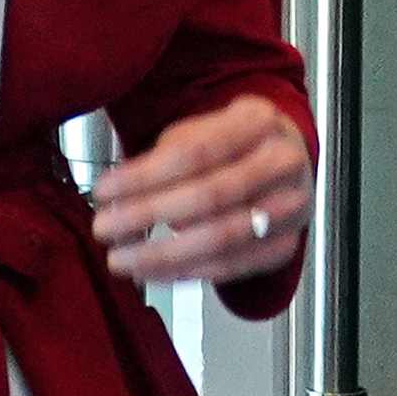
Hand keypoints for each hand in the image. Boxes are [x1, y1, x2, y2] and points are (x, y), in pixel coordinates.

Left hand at [91, 95, 309, 286]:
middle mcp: (283, 163)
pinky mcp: (284, 245)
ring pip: (222, 237)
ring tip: (123, 258)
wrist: (284, 160)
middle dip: (148, 215)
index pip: (196, 152)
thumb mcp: (202, 128)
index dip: (145, 175)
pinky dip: (187, 273)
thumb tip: (121, 197)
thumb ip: (167, 156)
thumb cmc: (235, 144)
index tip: (105, 190)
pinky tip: (154, 272)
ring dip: (164, 254)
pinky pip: (231, 267)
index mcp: (259, 122)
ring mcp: (291, 207)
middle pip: (210, 195)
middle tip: (106, 227)